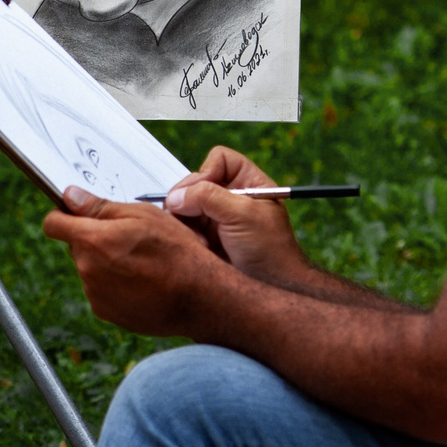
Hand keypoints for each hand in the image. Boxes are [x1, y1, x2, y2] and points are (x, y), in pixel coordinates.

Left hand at [41, 185, 237, 336]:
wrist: (198, 297)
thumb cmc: (175, 250)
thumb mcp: (142, 215)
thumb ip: (100, 207)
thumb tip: (70, 197)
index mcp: (92, 240)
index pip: (53, 224)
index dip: (62, 215)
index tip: (74, 214)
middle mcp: (86, 269)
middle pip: (76, 246)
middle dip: (93, 239)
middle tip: (127, 239)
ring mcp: (94, 293)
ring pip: (90, 269)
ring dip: (105, 263)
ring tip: (140, 263)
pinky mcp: (105, 312)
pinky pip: (101, 291)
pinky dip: (114, 285)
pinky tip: (140, 282)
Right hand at [163, 146, 308, 284]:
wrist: (270, 286)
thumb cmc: (270, 250)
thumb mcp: (243, 215)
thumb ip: (208, 197)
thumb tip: (176, 196)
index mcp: (249, 182)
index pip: (219, 159)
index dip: (207, 171)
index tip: (203, 192)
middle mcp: (230, 196)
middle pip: (195, 182)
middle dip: (189, 200)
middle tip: (187, 216)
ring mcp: (216, 216)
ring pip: (184, 204)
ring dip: (185, 220)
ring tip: (198, 239)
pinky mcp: (205, 235)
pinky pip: (182, 225)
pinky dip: (185, 234)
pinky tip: (198, 247)